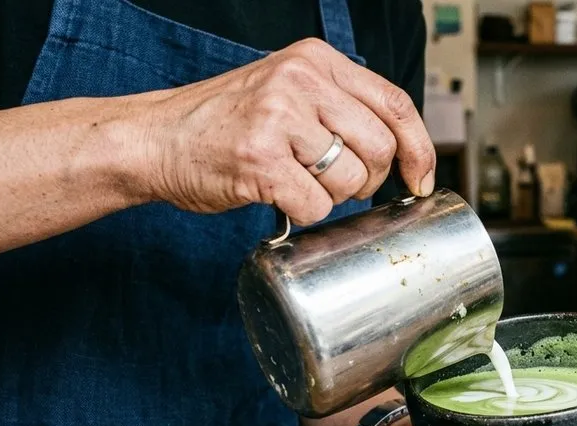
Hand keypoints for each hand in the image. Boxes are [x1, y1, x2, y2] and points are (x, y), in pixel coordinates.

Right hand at [136, 38, 434, 223]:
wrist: (155, 137)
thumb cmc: (225, 122)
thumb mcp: (288, 91)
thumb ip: (339, 106)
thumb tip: (401, 150)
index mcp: (315, 60)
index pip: (395, 103)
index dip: (419, 148)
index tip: (421, 178)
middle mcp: (300, 81)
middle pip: (381, 147)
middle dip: (370, 180)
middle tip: (339, 185)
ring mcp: (279, 119)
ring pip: (352, 180)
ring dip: (333, 198)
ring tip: (298, 183)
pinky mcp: (261, 160)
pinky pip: (315, 207)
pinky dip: (303, 214)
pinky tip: (278, 196)